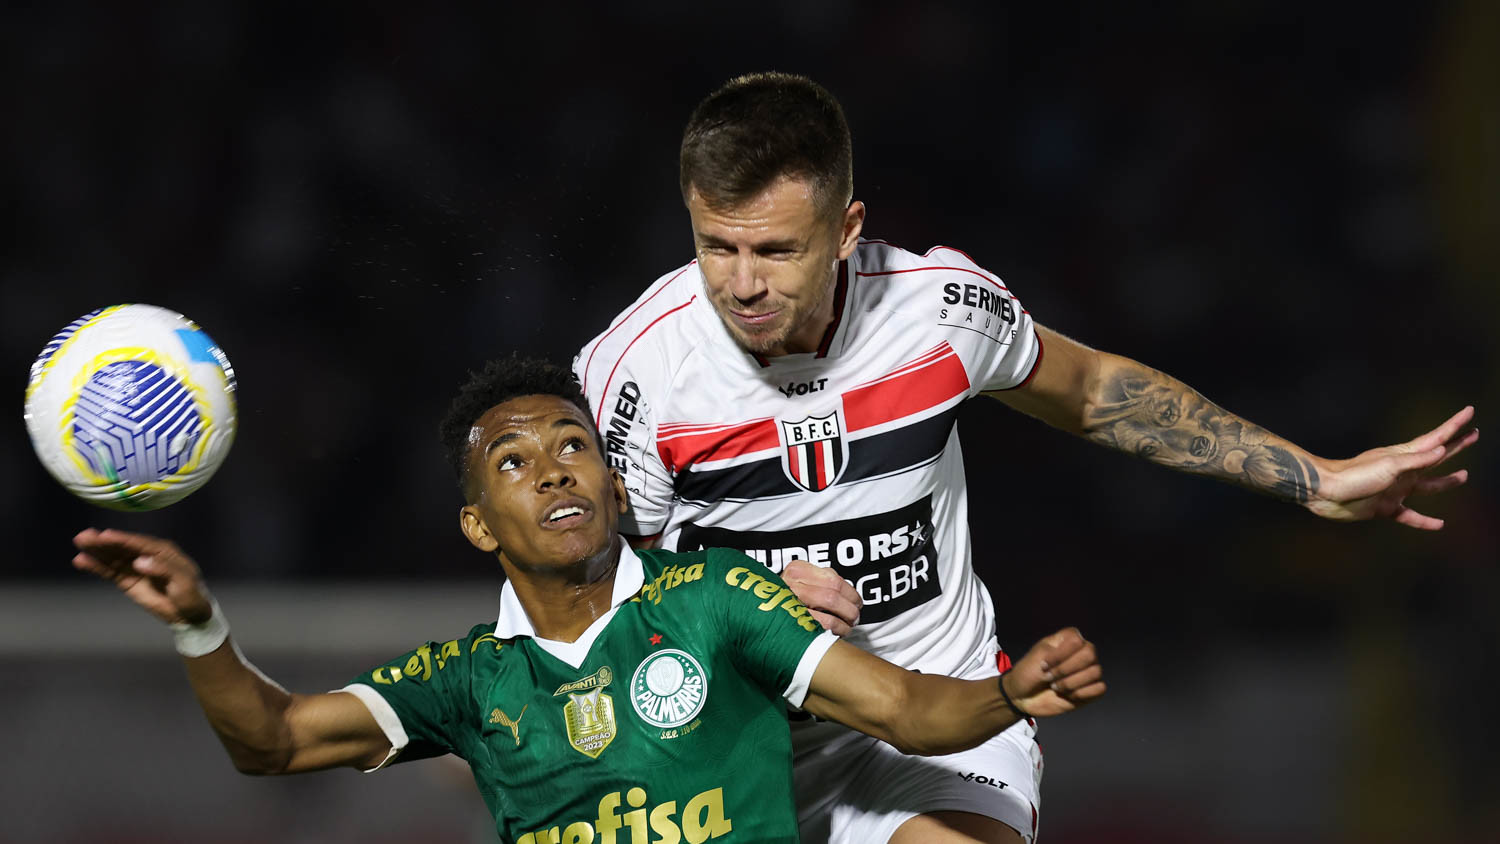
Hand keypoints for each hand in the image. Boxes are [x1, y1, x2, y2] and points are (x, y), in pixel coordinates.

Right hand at [72, 529, 213, 624]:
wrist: (188, 614)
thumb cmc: (191, 593)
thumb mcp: (183, 581)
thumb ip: (163, 570)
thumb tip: (140, 562)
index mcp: (163, 550)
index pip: (139, 543)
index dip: (122, 539)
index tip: (105, 535)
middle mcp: (146, 555)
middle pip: (122, 547)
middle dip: (104, 541)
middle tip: (84, 536)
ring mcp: (135, 568)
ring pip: (113, 557)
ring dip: (96, 551)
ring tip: (79, 542)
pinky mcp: (127, 581)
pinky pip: (110, 572)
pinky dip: (96, 567)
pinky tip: (82, 561)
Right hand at [782, 559, 861, 635]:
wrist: (756, 614)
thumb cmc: (786, 601)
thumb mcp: (801, 583)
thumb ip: (822, 581)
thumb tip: (851, 596)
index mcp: (797, 569)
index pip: (834, 578)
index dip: (851, 593)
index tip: (857, 602)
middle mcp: (792, 582)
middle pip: (833, 593)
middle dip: (850, 607)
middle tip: (855, 616)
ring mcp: (790, 600)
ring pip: (830, 606)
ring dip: (846, 620)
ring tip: (849, 626)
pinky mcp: (792, 620)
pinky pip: (824, 623)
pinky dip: (837, 630)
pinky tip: (838, 633)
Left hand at [1001, 628, 1104, 717]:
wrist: (1023, 696)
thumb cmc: (1029, 672)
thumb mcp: (1038, 657)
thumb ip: (1059, 653)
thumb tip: (1082, 660)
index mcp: (1070, 638)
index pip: (1076, 641)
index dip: (1060, 655)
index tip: (1044, 664)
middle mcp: (1083, 652)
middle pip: (1090, 655)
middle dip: (1066, 670)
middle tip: (1050, 677)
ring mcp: (1089, 670)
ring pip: (1095, 672)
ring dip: (1071, 683)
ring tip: (1055, 687)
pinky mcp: (1092, 689)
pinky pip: (1100, 688)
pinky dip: (1081, 693)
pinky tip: (1068, 695)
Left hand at [1309, 406, 1477, 529]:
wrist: (1326, 493)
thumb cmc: (1354, 475)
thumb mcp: (1389, 466)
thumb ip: (1416, 460)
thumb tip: (1442, 448)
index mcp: (1404, 456)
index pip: (1436, 438)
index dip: (1454, 425)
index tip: (1470, 411)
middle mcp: (1404, 471)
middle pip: (1437, 457)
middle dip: (1456, 446)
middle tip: (1473, 435)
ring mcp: (1396, 489)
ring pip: (1428, 485)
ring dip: (1445, 481)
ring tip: (1463, 475)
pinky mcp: (1386, 508)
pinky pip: (1411, 515)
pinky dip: (1424, 521)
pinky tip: (1439, 524)